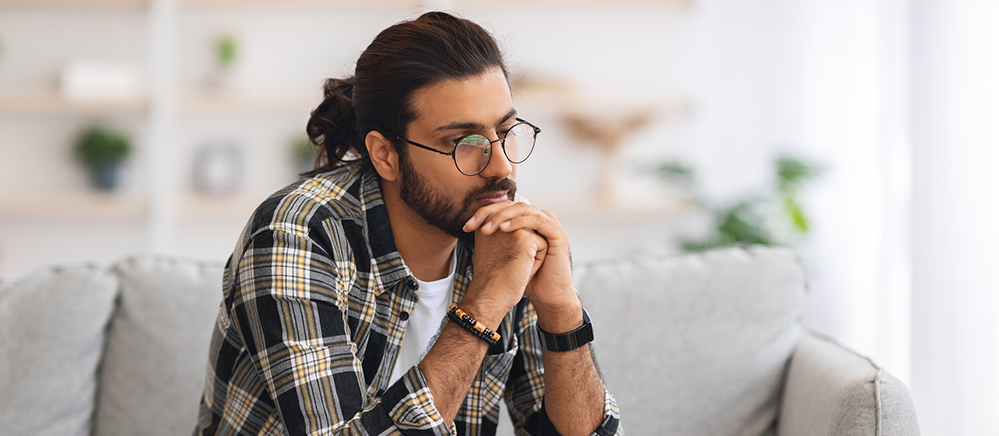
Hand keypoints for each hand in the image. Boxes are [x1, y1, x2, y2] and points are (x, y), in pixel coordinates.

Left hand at [463, 201, 580, 330]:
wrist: (547, 296)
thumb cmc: (527, 278)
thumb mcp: (506, 255)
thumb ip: (496, 239)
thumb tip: (472, 229)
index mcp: (528, 221)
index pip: (504, 208)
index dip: (484, 213)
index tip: (466, 227)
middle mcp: (539, 219)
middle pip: (512, 204)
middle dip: (490, 213)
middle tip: (473, 225)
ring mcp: (550, 224)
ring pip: (523, 209)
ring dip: (502, 216)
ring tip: (486, 228)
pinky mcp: (558, 234)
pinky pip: (537, 220)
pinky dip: (519, 222)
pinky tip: (504, 229)